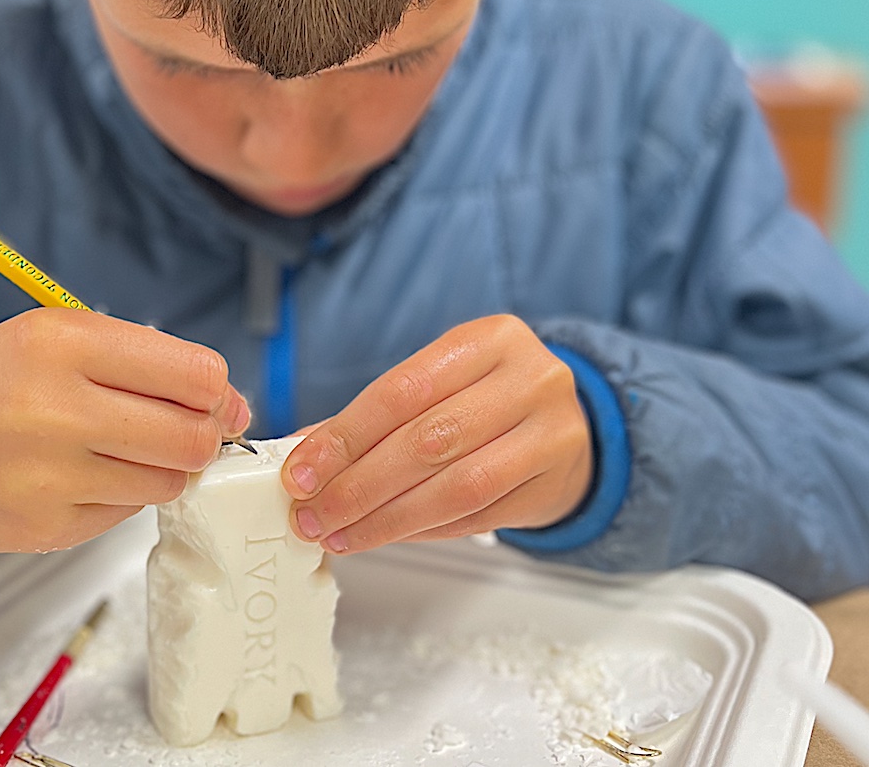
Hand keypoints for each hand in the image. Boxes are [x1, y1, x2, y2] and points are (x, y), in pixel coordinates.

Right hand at [0, 309, 248, 552]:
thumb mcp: (54, 332)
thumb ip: (141, 358)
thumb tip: (227, 400)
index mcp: (64, 343)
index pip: (194, 374)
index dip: (217, 388)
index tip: (213, 394)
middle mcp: (58, 410)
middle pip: (192, 436)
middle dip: (204, 432)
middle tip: (186, 426)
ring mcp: (51, 477)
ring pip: (167, 481)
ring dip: (165, 464)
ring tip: (125, 444)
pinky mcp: (45, 528)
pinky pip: (126, 512)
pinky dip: (123, 491)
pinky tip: (86, 471)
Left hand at [281, 315, 591, 552]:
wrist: (571, 423)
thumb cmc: (489, 398)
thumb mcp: (439, 384)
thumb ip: (374, 416)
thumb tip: (303, 452)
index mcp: (490, 339)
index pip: (403, 390)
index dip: (346, 436)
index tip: (302, 470)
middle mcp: (529, 380)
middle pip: (428, 441)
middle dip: (359, 485)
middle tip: (313, 514)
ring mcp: (551, 433)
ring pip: (456, 487)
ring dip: (387, 518)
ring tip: (340, 534)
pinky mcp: (554, 484)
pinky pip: (477, 517)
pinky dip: (421, 530)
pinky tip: (384, 534)